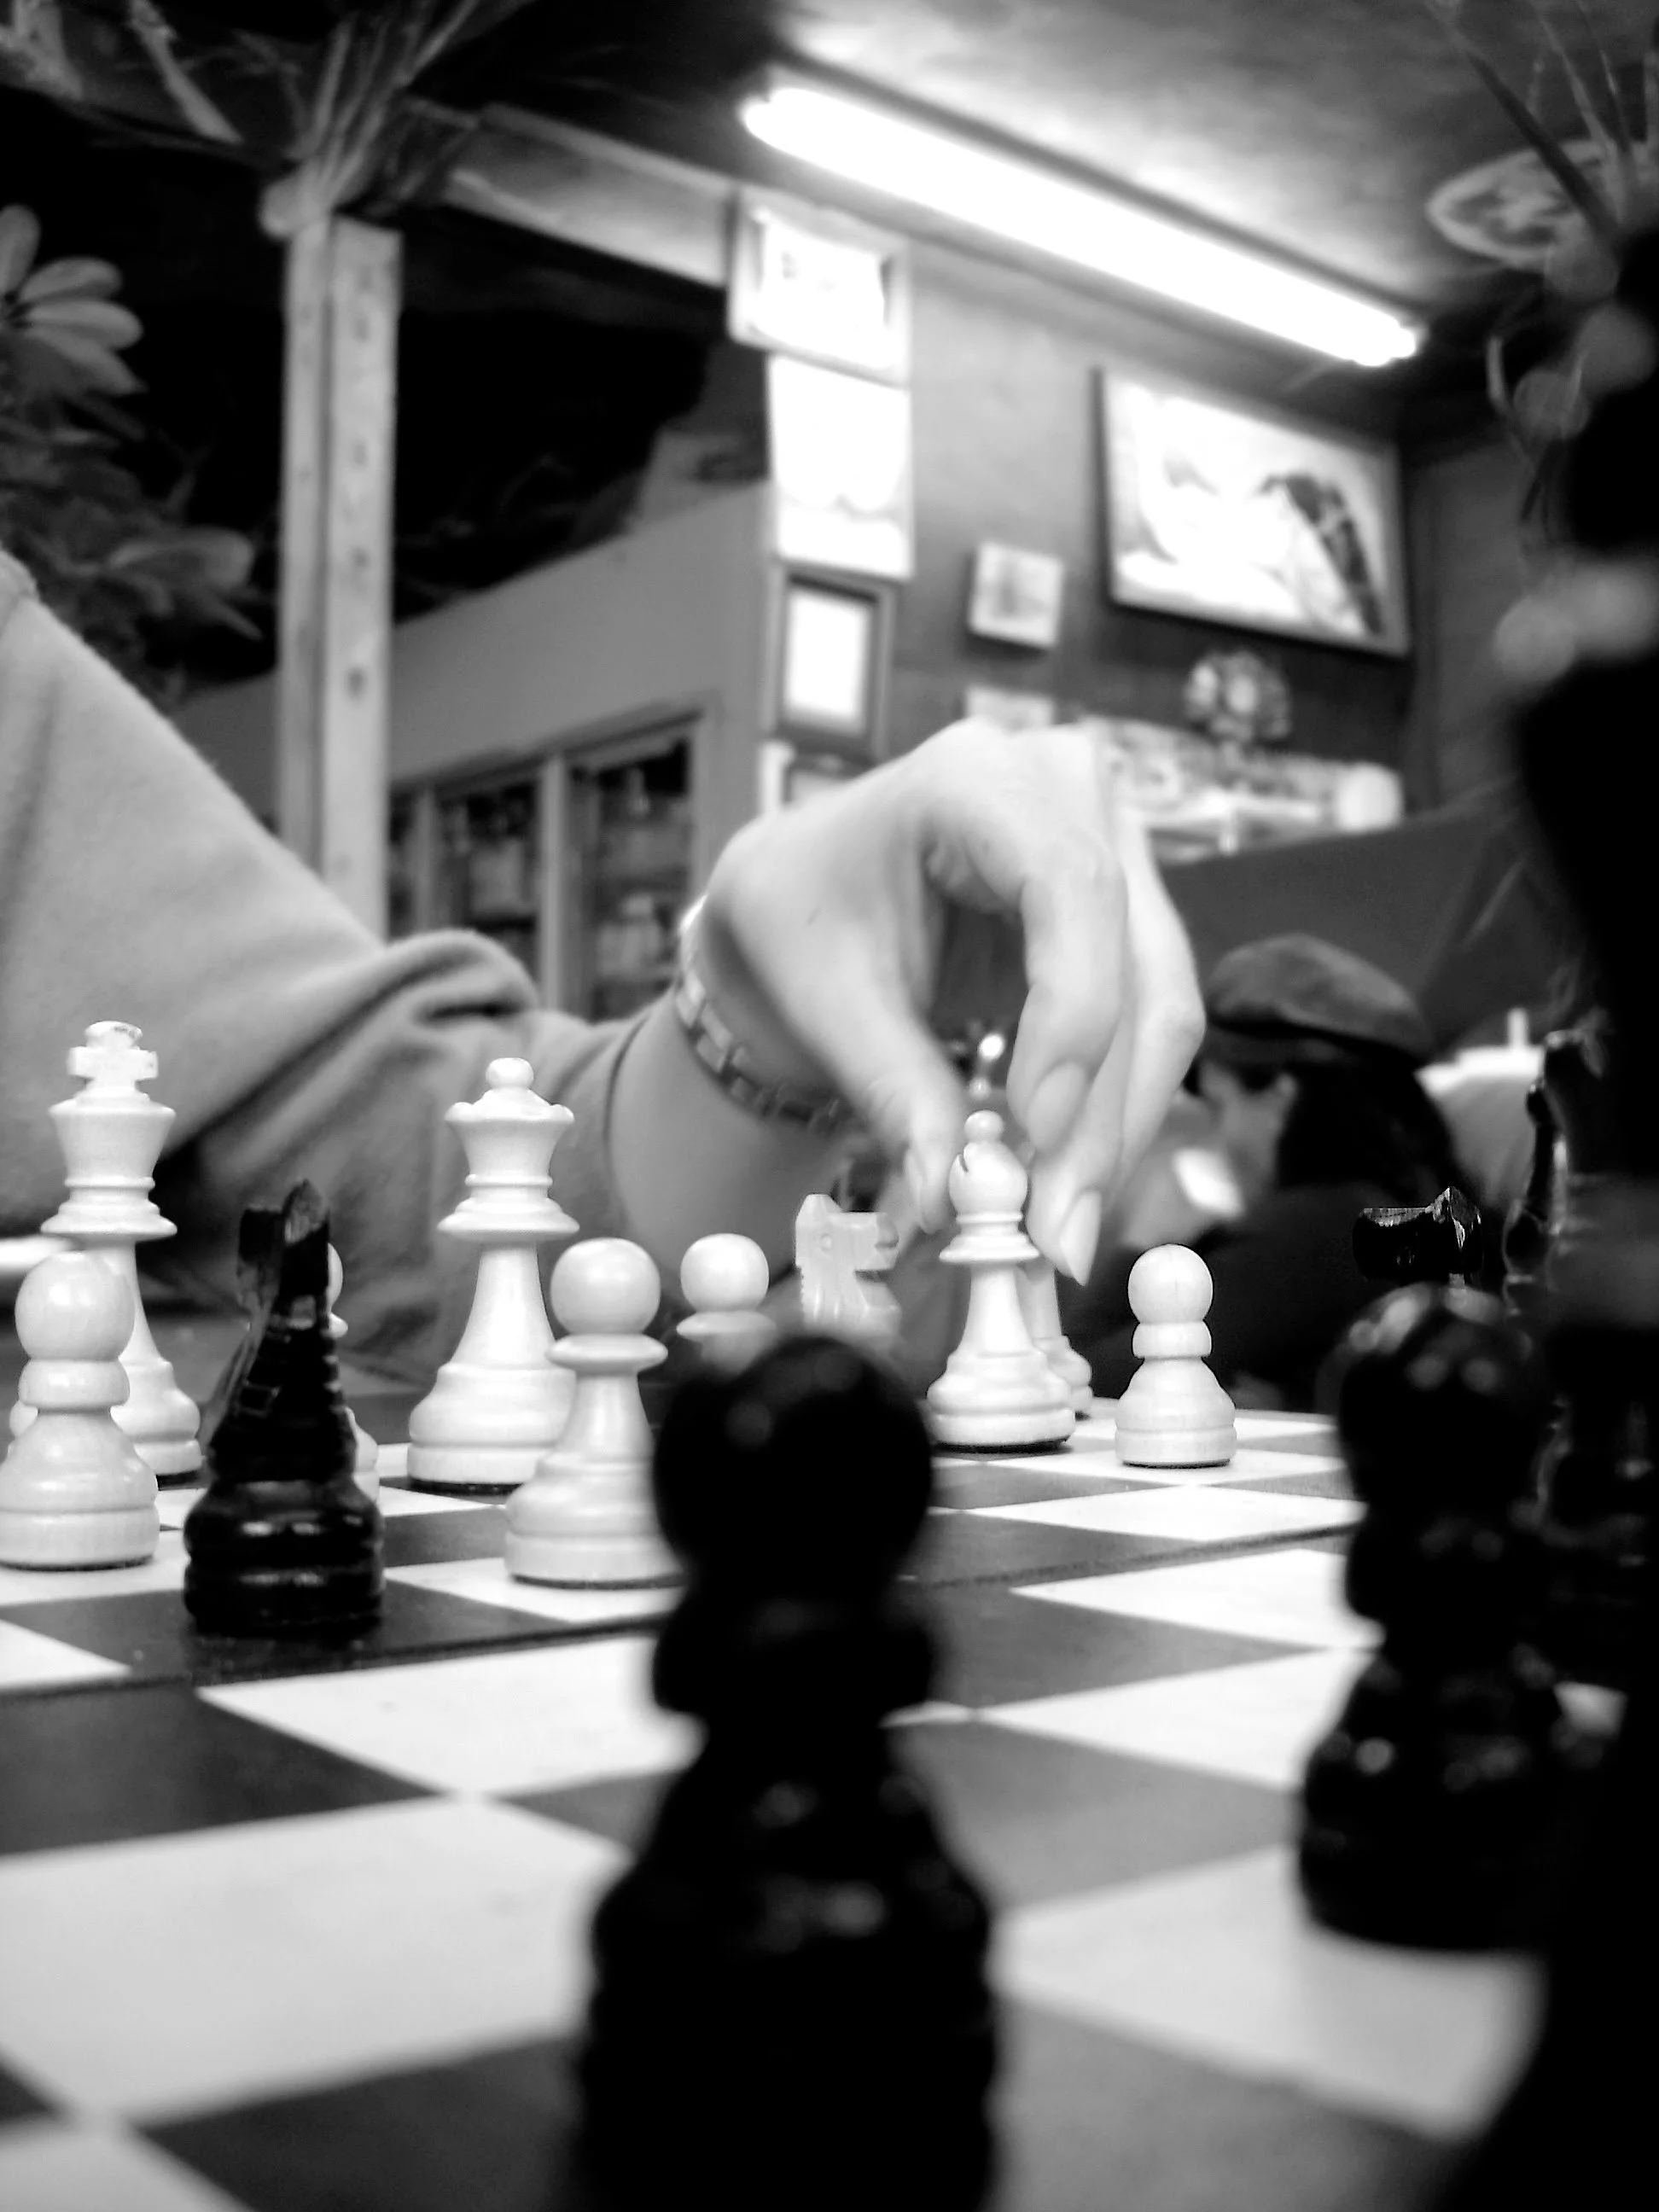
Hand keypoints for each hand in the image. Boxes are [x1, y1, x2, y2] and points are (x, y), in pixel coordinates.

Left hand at [696, 720, 1203, 1282]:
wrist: (803, 906)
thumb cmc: (798, 920)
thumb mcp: (822, 998)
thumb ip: (892, 1087)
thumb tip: (953, 1197)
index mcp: (979, 776)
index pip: (1071, 888)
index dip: (1071, 1017)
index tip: (1035, 1135)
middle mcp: (1071, 793)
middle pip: (1135, 964)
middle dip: (1101, 1115)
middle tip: (1058, 1233)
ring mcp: (1112, 849)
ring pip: (1160, 1008)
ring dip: (1117, 1132)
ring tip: (1059, 1232)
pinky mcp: (1126, 919)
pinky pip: (1145, 1029)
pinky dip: (1110, 1118)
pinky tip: (1067, 1189)